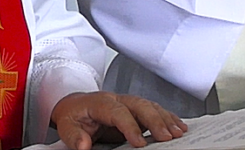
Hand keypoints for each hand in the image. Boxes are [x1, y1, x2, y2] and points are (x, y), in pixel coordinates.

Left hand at [51, 92, 185, 149]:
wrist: (73, 105)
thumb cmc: (72, 116)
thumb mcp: (66, 126)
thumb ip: (74, 136)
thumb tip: (83, 145)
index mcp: (99, 102)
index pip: (117, 111)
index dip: (130, 126)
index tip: (139, 142)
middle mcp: (116, 99)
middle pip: (138, 104)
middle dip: (155, 119)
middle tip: (167, 136)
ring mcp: (127, 102)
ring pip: (149, 105)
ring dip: (165, 118)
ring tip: (178, 132)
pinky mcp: (134, 109)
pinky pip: (153, 109)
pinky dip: (167, 116)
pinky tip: (178, 125)